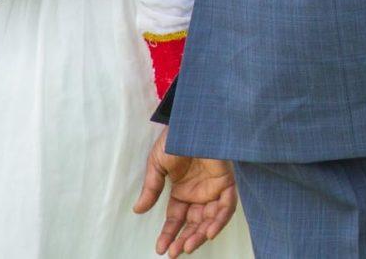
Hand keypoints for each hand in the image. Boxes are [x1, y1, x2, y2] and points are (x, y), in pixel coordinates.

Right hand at [135, 127, 238, 255]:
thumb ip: (152, 187)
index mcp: (182, 191)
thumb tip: (138, 210)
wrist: (194, 119)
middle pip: (193, 223)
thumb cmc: (176, 137)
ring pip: (210, 219)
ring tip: (188, 245)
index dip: (168, 234)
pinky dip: (220, 219)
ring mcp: (213, 188)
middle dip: (184, 239)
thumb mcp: (158, 164)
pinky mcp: (227, 181)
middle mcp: (199, 193)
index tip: (160, 249)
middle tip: (175, 252)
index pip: (175, 219)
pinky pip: (227, 205)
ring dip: (201, 234)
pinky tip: (210, 231)